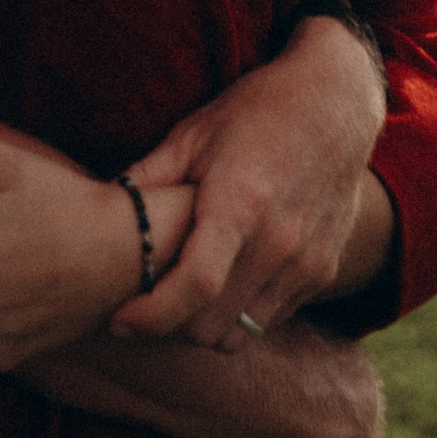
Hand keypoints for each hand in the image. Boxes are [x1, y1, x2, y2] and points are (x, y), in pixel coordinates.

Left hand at [110, 17, 384, 349]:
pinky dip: (237, 317)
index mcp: (241, 203)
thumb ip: (149, 177)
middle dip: (167, 328)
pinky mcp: (323, 272)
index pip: (195, 287)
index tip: (119, 320)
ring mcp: (306, 262)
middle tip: (139, 309)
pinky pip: (268, 319)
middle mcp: (279, 242)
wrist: (336, 103)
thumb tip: (100, 207)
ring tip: (174, 301)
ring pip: (240, 333)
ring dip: (201, 329)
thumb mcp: (194, 132)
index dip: (151, 316)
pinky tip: (218, 287)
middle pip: (211, 324)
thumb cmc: (256, 111)